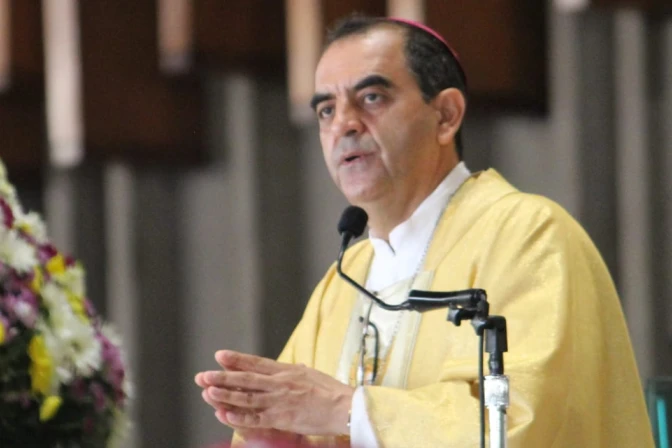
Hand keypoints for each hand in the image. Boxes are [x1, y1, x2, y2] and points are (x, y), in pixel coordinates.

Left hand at [196, 350, 353, 435]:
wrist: (345, 407)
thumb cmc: (331, 392)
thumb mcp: (310, 374)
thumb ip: (294, 372)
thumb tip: (286, 367)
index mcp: (287, 371)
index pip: (256, 363)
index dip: (237, 359)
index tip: (219, 355)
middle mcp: (280, 383)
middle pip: (246, 379)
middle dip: (223, 376)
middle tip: (203, 374)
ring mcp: (279, 401)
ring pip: (247, 398)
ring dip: (225, 394)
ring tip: (207, 391)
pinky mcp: (281, 418)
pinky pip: (255, 418)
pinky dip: (238, 416)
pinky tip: (224, 414)